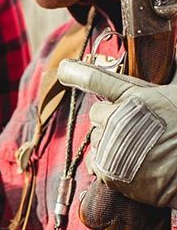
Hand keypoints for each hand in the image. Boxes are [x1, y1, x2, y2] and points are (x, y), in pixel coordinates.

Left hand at [58, 59, 176, 208]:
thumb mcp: (175, 96)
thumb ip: (158, 83)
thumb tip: (167, 57)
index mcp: (135, 97)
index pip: (96, 79)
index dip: (76, 73)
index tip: (64, 70)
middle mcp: (119, 119)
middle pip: (97, 113)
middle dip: (111, 118)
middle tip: (135, 127)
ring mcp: (112, 146)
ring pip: (96, 139)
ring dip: (110, 142)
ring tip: (137, 148)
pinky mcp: (110, 172)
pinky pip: (96, 163)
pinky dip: (108, 165)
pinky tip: (130, 164)